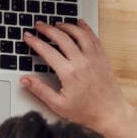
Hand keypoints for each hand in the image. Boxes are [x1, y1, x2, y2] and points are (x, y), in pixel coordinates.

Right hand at [20, 19, 132, 136]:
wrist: (111, 113)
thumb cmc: (85, 111)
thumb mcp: (58, 104)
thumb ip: (40, 90)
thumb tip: (25, 79)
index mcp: (69, 73)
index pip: (47, 51)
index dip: (35, 42)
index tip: (27, 37)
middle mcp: (82, 62)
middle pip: (62, 38)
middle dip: (48, 29)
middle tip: (39, 25)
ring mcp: (94, 59)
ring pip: (79, 34)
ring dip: (66, 26)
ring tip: (57, 23)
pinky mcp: (103, 58)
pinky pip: (94, 38)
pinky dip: (85, 29)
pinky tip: (79, 24)